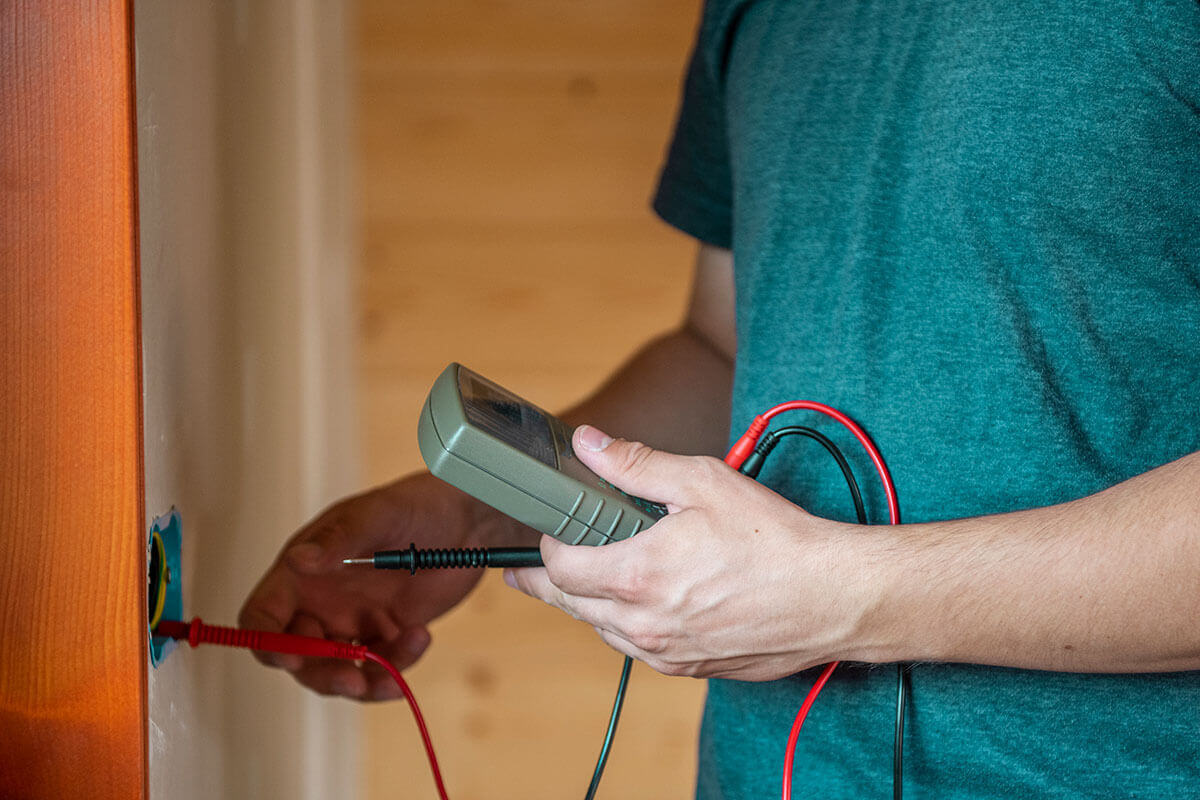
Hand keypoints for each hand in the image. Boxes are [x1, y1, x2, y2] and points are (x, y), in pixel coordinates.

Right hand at [239, 472, 517, 699]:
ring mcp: (353, 620)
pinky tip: (420, 638)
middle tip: (353, 678)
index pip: (263, 613)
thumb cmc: (419, 505)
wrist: (470, 521)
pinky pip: (379, 668)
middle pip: (297, 655)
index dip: (266, 640)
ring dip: (361, 682)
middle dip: (321, 672)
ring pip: (337, 670)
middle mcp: (321, 600)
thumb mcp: (380, 514)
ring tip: (394, 675)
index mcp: (303, 570)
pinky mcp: (386, 635)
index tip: (289, 657)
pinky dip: (396, 667)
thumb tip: (299, 560)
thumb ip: (340, 538)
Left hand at [505, 426, 880, 680]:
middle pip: (569, 605)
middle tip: (522, 571)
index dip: (546, 545)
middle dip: (543, 583)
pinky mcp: (690, 668)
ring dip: (585, 606)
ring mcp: (667, 652)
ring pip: (602, 631)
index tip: (549, 529)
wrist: (832, 597)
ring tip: (579, 581)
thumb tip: (590, 445)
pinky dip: (623, 626)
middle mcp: (644, 624)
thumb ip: (636, 465)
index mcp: (638, 576)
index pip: (559, 568)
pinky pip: (637, 649)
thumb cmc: (774, 540)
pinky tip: (634, 605)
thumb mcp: (702, 482)